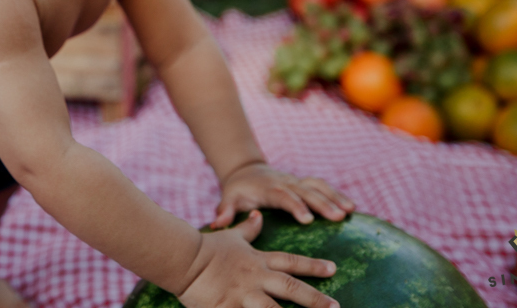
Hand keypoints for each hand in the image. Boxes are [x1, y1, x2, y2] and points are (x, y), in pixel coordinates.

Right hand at [178, 210, 338, 307]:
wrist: (184, 258)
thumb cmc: (208, 248)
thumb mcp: (232, 237)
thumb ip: (248, 230)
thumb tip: (259, 216)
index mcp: (258, 261)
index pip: (291, 262)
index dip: (313, 266)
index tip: (333, 269)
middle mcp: (256, 278)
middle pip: (290, 288)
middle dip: (315, 300)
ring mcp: (244, 295)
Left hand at [211, 163, 354, 228]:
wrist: (245, 171)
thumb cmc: (237, 190)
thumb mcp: (228, 199)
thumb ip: (225, 211)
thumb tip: (218, 224)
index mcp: (269, 188)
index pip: (284, 196)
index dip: (296, 206)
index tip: (308, 219)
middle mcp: (285, 183)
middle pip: (306, 191)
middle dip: (322, 204)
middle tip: (338, 217)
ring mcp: (296, 182)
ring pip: (318, 187)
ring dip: (334, 197)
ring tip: (350, 211)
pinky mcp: (303, 184)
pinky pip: (322, 187)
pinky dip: (337, 194)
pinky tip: (352, 208)